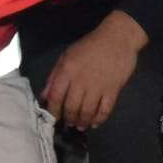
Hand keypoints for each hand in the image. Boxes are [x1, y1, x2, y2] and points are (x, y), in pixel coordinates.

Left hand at [41, 10, 146, 128]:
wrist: (118, 37)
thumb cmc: (90, 45)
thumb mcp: (67, 55)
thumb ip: (54, 76)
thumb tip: (44, 96)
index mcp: (67, 71)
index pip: (55, 98)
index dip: (53, 111)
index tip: (54, 118)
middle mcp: (80, 81)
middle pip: (71, 108)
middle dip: (68, 119)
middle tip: (69, 123)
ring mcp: (98, 87)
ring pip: (87, 112)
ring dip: (82, 122)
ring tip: (80, 125)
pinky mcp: (113, 90)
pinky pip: (105, 110)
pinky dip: (99, 119)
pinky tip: (95, 123)